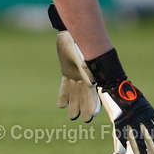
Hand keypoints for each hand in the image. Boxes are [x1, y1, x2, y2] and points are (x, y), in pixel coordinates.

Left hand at [49, 5, 99, 121]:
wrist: (71, 32)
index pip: (92, 93)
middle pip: (84, 95)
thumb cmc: (80, 43)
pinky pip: (66, 85)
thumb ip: (86, 71)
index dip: (92, 105)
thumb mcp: (83, 58)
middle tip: (85, 120)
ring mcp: (76, 73)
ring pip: (75, 92)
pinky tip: (61, 105)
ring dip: (74, 104)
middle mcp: (85, 75)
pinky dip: (64, 94)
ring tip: (72, 116)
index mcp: (90, 74)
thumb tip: (91, 84)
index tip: (92, 116)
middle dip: (84, 107)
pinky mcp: (67, 70)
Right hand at [100, 85, 153, 153]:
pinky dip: (119, 144)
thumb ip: (145, 114)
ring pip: (137, 138)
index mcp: (148, 111)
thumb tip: (149, 127)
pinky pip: (119, 134)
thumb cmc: (127, 94)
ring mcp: (130, 118)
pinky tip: (120, 153)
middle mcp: (141, 116)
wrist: (114, 82)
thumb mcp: (141, 103)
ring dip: (141, 151)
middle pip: (152, 134)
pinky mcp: (117, 119)